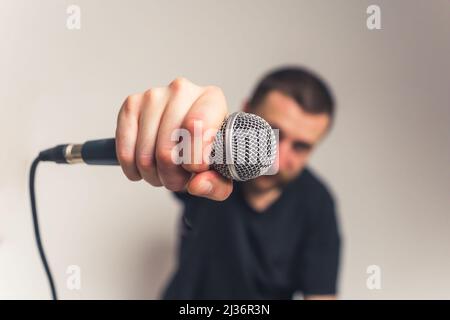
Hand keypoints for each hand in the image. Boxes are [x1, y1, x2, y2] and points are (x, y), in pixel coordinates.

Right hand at [115, 77, 232, 200]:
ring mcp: (154, 96)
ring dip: (153, 175)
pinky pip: (125, 149)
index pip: (197, 126)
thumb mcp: (222, 172)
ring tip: (164, 173)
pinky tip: (143, 169)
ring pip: (145, 154)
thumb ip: (217, 183)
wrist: (190, 136)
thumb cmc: (208, 149)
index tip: (195, 170)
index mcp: (211, 99)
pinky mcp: (131, 105)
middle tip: (179, 180)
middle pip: (166, 148)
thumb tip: (197, 185)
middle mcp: (182, 90)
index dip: (194, 158)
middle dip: (171, 176)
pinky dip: (133, 168)